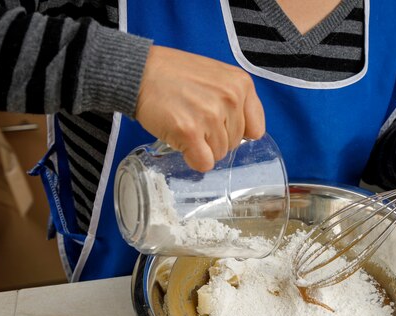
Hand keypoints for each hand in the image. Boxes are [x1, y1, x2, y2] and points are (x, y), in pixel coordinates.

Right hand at [135, 46, 265, 171]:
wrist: (139, 72)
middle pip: (234, 144)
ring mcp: (210, 116)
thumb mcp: (217, 76)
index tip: (220, 125)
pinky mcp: (190, 132)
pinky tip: (181, 142)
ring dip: (201, 147)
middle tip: (194, 119)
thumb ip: (236, 99)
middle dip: (214, 138)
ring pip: (218, 154)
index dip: (236, 132)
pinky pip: (203, 163)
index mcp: (241, 84)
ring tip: (184, 124)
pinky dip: (192, 159)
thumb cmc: (174, 75)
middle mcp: (230, 99)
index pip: (255, 130)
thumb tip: (248, 133)